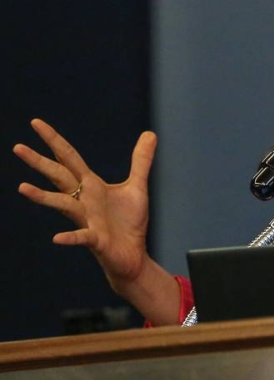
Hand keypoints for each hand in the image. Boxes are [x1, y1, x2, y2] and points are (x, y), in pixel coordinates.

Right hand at [14, 119, 156, 294]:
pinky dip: (70, 237)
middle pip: (59, 176)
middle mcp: (84, 200)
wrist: (132, 255)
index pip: (69, 158)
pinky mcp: (96, 240)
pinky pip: (81, 237)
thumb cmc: (129, 223)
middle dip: (39, 162)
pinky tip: (57, 238)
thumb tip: (150, 133)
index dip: (54, 140)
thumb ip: (141, 161)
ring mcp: (87, 219)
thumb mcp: (137, 186)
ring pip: (63, 204)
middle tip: (17, 147)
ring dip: (43, 197)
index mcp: (91, 185)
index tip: (35, 123)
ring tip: (23, 188)